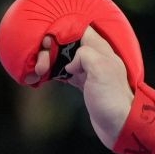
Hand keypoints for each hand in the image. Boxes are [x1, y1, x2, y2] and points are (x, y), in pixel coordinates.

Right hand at [31, 27, 132, 151]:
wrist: (119, 125)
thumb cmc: (113, 98)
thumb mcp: (102, 69)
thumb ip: (86, 54)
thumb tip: (71, 62)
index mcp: (99, 48)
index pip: (75, 28)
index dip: (58, 32)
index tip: (47, 44)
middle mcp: (93, 55)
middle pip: (64, 42)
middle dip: (48, 51)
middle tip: (41, 67)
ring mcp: (87, 69)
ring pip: (61, 57)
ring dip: (46, 62)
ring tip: (35, 74)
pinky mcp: (82, 82)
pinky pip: (61, 71)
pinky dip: (49, 73)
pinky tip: (37, 78)